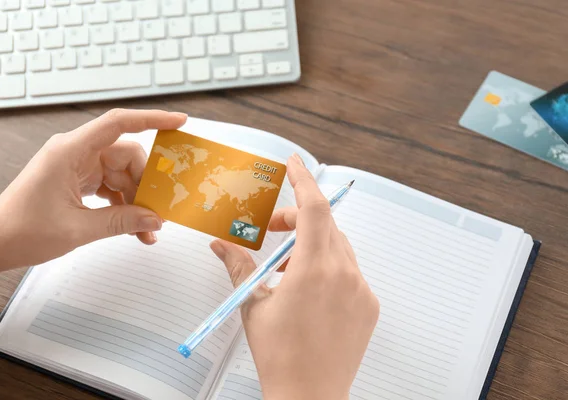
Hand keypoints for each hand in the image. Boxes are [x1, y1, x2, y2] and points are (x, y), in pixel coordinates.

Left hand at [0, 109, 185, 286]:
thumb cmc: (23, 230)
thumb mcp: (79, 228)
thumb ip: (122, 221)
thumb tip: (155, 219)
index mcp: (70, 151)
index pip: (118, 123)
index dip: (152, 119)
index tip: (179, 122)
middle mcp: (75, 153)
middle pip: (127, 156)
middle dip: (146, 183)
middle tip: (160, 209)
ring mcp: (77, 166)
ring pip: (122, 174)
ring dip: (136, 200)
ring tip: (146, 229)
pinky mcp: (78, 181)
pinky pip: (112, 186)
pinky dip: (124, 205)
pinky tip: (134, 227)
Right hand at [210, 155, 379, 399]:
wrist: (310, 396)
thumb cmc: (280, 356)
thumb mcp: (253, 305)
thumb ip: (238, 267)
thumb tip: (220, 245)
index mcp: (313, 270)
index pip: (313, 209)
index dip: (303, 180)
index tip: (295, 163)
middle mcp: (344, 274)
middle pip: (324, 225)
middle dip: (297, 220)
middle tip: (271, 231)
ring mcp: (361, 289)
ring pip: (338, 246)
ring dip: (312, 243)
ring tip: (286, 266)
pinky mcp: (369, 304)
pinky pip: (350, 270)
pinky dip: (329, 265)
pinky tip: (309, 287)